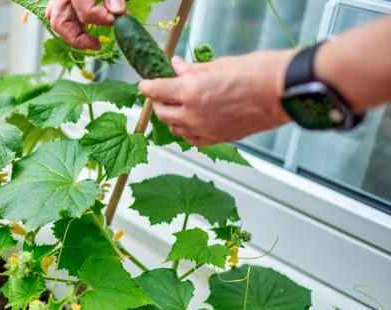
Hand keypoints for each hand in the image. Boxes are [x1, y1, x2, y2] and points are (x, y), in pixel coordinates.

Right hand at [45, 0, 126, 49]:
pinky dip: (70, 25)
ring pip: (55, 19)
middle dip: (78, 39)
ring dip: (72, 34)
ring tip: (91, 40)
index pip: (86, 13)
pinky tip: (85, 29)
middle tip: (96, 45)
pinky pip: (58, 14)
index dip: (104, 20)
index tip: (119, 20)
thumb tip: (118, 12)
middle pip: (59, 22)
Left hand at [139, 51, 296, 145]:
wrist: (282, 92)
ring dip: (170, 117)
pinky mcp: (218, 139)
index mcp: (191, 90)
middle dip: (157, 102)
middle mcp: (194, 113)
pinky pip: (192, 139)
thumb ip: (193, 69)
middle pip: (162, 112)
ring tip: (174, 107)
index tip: (145, 84)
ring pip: (175, 128)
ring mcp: (205, 129)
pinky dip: (185, 132)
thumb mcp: (218, 64)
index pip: (157, 90)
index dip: (148, 86)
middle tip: (160, 94)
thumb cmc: (257, 73)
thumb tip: (177, 66)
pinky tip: (188, 123)